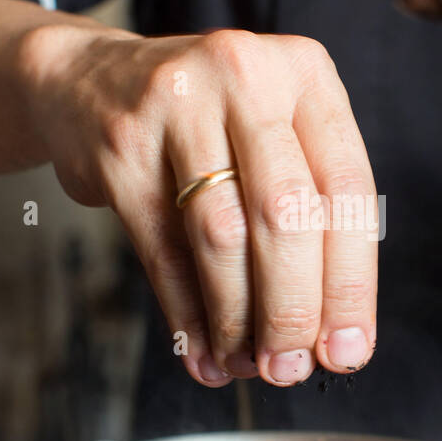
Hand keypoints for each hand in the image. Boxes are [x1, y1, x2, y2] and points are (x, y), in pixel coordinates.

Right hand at [16, 25, 377, 386]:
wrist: (91, 81)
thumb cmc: (208, 121)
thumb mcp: (275, 129)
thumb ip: (312, 207)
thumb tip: (330, 331)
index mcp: (305, 73)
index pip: (347, 189)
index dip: (351, 281)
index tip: (348, 348)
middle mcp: (246, 76)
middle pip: (287, 213)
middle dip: (293, 308)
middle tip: (292, 367)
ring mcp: (177, 105)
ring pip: (222, 235)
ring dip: (238, 317)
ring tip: (248, 365)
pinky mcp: (122, 146)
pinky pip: (163, 249)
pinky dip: (187, 314)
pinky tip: (201, 351)